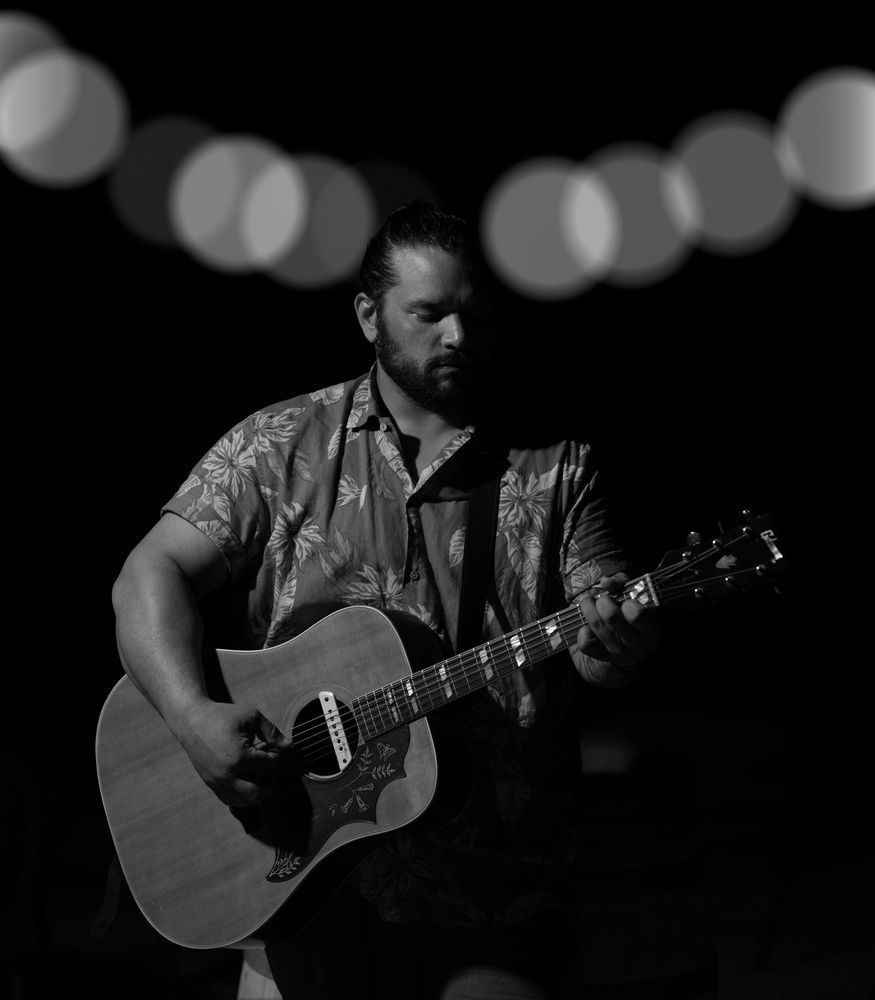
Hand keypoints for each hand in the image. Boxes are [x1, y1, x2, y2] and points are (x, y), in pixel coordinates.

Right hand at [172, 700, 289, 806]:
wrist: (192, 721)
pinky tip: (248, 780)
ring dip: (257, 791)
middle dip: (270, 783)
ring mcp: (216, 782)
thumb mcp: (251, 716)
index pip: (269, 765)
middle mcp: (226, 774)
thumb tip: (288, 746)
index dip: (275, 755)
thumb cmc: (223, 716)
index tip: (270, 746)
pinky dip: (243, 795)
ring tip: (259, 774)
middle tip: (270, 770)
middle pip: (258, 793)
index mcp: (238, 757)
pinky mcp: (211, 784)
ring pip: (244, 802)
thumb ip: (272, 731)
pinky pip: (230, 800)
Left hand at [574, 573, 660, 670]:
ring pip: (597, 626)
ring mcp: (618, 651)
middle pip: (612, 618)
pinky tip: (587, 626)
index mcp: (649, 625)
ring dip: (588, 609)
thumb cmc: (636, 613)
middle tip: (603, 599)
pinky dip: (583, 631)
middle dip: (603, 602)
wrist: (637, 647)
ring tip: (589, 602)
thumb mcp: (638, 596)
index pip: (638, 615)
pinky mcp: (602, 656)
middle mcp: (635, 642)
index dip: (628, 605)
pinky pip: (586, 644)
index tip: (627, 602)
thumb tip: (605, 582)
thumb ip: (622, 583)